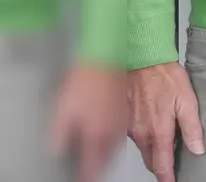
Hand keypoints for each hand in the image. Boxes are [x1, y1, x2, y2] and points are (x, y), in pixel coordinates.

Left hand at [50, 63, 126, 181]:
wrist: (106, 60)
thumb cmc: (84, 84)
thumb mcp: (63, 112)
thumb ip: (60, 136)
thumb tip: (57, 152)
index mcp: (96, 134)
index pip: (92, 164)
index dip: (87, 176)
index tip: (84, 181)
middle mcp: (112, 132)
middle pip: (106, 159)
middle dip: (99, 169)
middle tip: (93, 174)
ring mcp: (120, 122)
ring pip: (115, 148)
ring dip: (108, 158)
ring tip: (101, 162)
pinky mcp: (124, 111)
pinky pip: (121, 135)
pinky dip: (114, 143)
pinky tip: (109, 139)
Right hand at [128, 62, 204, 181]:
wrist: (142, 61)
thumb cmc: (165, 78)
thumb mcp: (187, 101)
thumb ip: (192, 128)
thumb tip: (198, 149)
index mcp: (159, 131)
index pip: (162, 164)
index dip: (167, 176)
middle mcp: (141, 133)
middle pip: (150, 160)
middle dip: (159, 167)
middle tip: (169, 169)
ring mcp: (130, 128)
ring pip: (142, 149)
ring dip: (151, 154)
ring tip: (163, 152)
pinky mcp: (123, 120)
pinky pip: (134, 138)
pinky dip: (143, 141)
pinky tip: (151, 133)